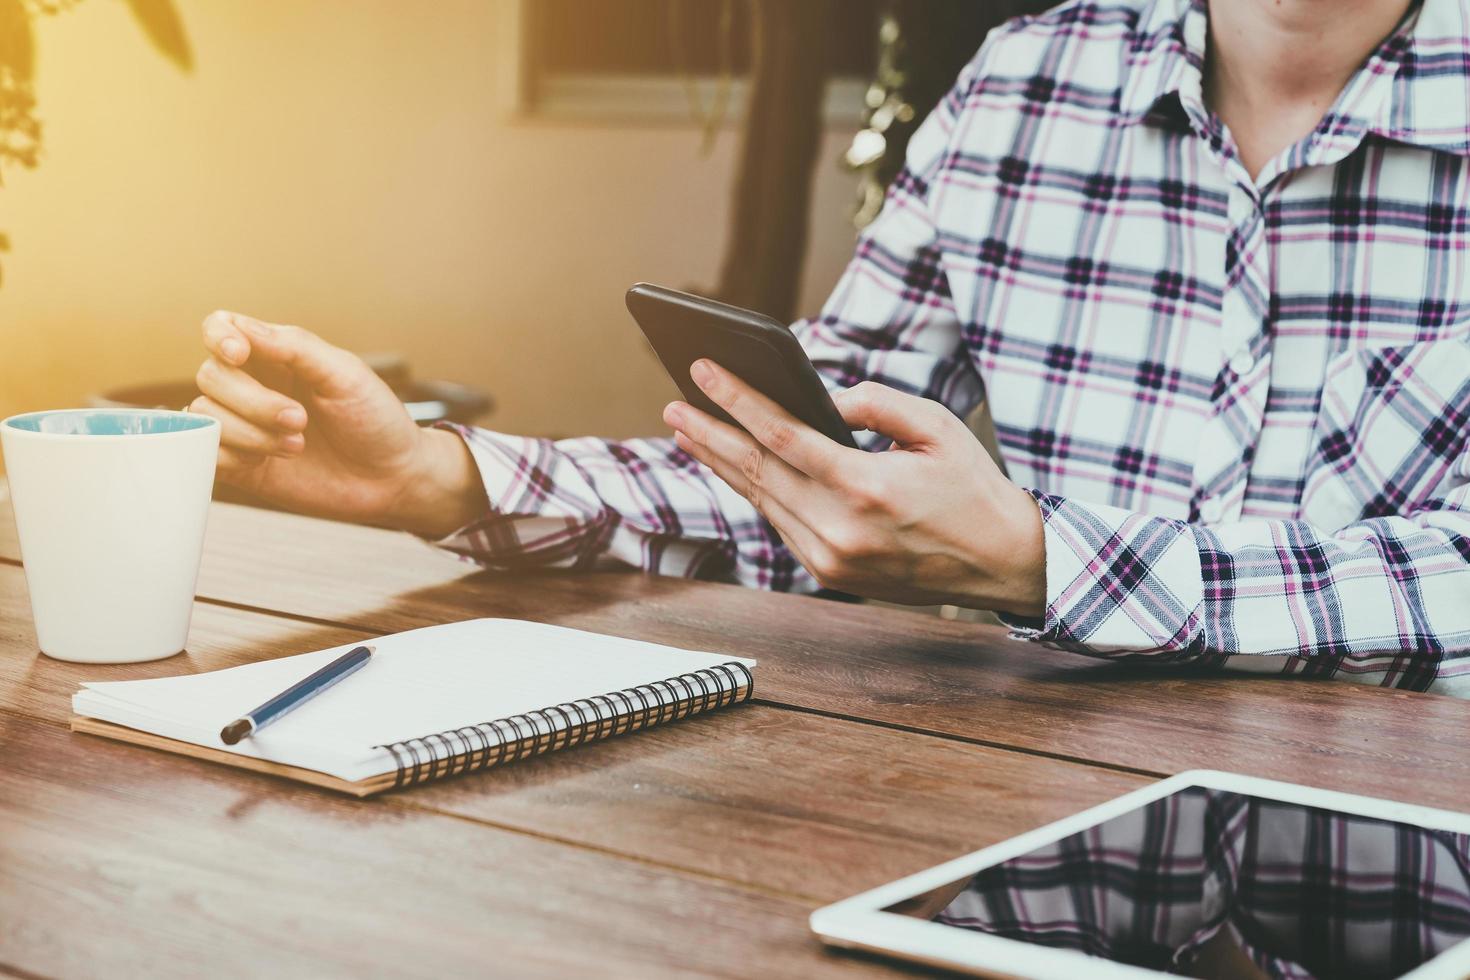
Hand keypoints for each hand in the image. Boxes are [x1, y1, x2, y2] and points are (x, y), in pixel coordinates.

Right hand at [191, 311, 485, 536]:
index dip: (218, 337)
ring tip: (296, 445)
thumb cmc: (375, 420)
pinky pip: (206, 453)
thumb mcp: (345, 375)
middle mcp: (253, 386)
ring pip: (205, 415)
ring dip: (249, 432)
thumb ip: (295, 348)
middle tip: (299, 421)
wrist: (391, 478)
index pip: (220, 329)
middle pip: (211, 376)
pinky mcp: (242, 465)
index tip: (240, 354)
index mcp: (276, 356)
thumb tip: (242, 329)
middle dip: (253, 401)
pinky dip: (233, 455)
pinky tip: (272, 460)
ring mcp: (244, 426)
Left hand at [662, 361, 1044, 615]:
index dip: (735, 400)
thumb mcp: (936, 427)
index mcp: (866, 487)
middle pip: (756, 471)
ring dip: (722, 464)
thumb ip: (875, 403)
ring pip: (761, 501)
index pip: (782, 435)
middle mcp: (839, 529)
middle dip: (709, 434)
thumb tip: (823, 399)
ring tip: (690, 431)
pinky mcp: (829, 574)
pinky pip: (780, 523)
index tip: (702, 372)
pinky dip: (755, 492)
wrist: (1001, 563)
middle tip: (674, 404)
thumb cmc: (973, 488)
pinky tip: (735, 467)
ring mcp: (830, 559)